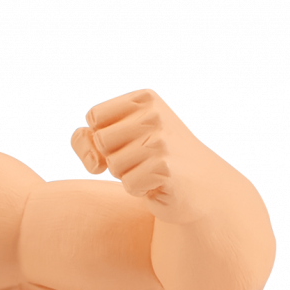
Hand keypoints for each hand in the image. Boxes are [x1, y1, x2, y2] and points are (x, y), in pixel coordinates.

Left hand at [70, 89, 225, 223]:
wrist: (204, 184)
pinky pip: (129, 184)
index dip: (102, 137)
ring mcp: (161, 141)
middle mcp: (154, 115)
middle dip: (115, 157)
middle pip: (102, 141)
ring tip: (151, 171)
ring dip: (128, 175)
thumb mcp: (124, 139)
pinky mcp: (165, 169)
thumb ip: (89, 140)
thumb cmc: (156, 160)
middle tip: (142, 160)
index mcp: (146, 99)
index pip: (95, 117)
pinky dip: (140, 189)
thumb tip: (85, 150)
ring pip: (114, 165)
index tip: (125, 143)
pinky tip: (159, 183)